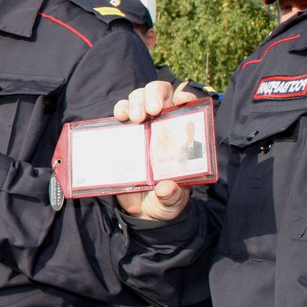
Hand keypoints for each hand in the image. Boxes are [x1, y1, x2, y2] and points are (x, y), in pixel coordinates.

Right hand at [113, 80, 198, 219]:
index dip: (185, 98)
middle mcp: (162, 126)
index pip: (186, 107)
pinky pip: (120, 111)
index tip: (180, 101)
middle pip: (159, 94)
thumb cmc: (163, 201)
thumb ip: (172, 196)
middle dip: (155, 95)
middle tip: (151, 110)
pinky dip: (120, 109)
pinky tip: (120, 117)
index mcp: (180, 136)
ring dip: (136, 101)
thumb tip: (166, 188)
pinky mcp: (122, 132)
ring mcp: (141, 127)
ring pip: (138, 97)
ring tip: (135, 118)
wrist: (140, 212)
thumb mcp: (172, 202)